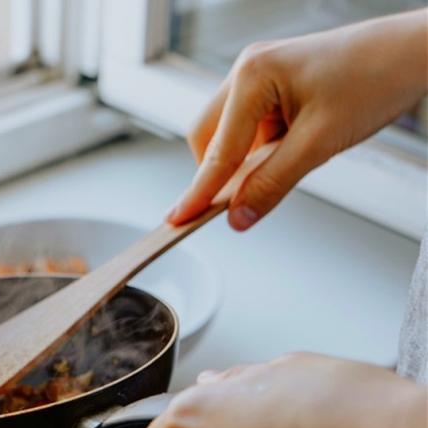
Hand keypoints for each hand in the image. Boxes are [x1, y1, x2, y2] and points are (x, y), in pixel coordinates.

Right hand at [167, 9, 427, 229]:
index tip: (178, 219)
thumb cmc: (375, 78)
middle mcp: (247, 71)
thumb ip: (273, 183)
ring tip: (284, 166)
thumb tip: (239, 215)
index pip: (217, 150)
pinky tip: (288, 152)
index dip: (198, 191)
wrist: (413, 52)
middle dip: (218, 173)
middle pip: (207, 138)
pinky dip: (259, 151)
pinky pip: (248, 129)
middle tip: (231, 205)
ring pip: (227, 135)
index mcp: (253, 76)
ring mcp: (258, 77)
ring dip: (243, 162)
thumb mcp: (320, 142)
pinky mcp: (272, 88)